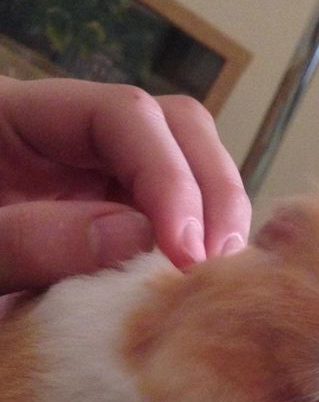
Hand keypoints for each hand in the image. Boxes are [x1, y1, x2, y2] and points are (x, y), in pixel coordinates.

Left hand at [0, 76, 250, 293]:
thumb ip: (29, 241)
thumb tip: (139, 235)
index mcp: (16, 121)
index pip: (121, 115)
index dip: (167, 175)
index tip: (184, 249)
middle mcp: (69, 143)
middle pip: (172, 127)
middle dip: (210, 190)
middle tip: (216, 266)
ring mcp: (96, 183)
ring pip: (188, 168)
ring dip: (216, 218)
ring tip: (216, 280)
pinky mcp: (114, 226)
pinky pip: (174, 221)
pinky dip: (200, 247)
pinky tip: (200, 285)